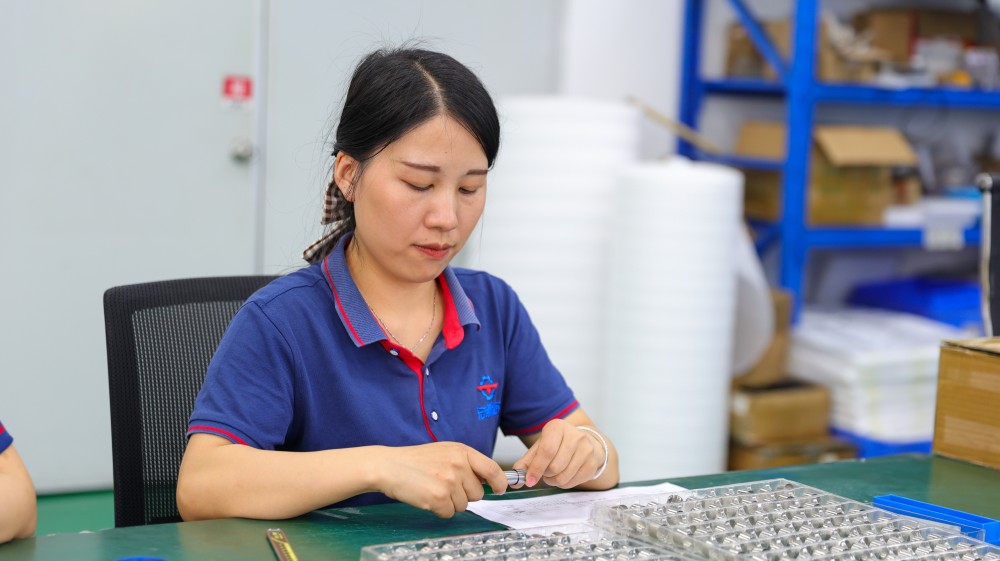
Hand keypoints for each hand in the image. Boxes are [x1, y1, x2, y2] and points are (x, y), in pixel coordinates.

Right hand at [375, 442, 506, 517]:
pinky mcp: (438, 498)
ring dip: (450, 502)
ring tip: (433, 488)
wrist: (389, 466)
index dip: (499, 482)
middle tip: (444, 485)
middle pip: (478, 494)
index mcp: (462, 451)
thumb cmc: (415, 460)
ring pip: (463, 505)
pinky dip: (439, 510)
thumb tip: (488, 479)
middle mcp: (458, 465)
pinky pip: (449, 513)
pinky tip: (427, 497)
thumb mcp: (445, 451)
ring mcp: (449, 482)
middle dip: (464, 495)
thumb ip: (467, 462)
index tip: (500, 489)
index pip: (492, 469)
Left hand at [512, 419, 602, 488]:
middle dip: (546, 474)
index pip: (546, 451)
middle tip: (545, 472)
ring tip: (554, 473)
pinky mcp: (593, 463)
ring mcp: (587, 449)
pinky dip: (564, 483)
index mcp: (557, 427)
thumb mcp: (540, 447)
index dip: (536, 468)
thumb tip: (515, 481)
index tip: (529, 480)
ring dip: (554, 481)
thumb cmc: (558, 444)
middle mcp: (575, 436)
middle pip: (555, 466)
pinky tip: (565, 474)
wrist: (585, 442)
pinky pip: (573, 482)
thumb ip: (527, 462)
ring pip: (563, 477)